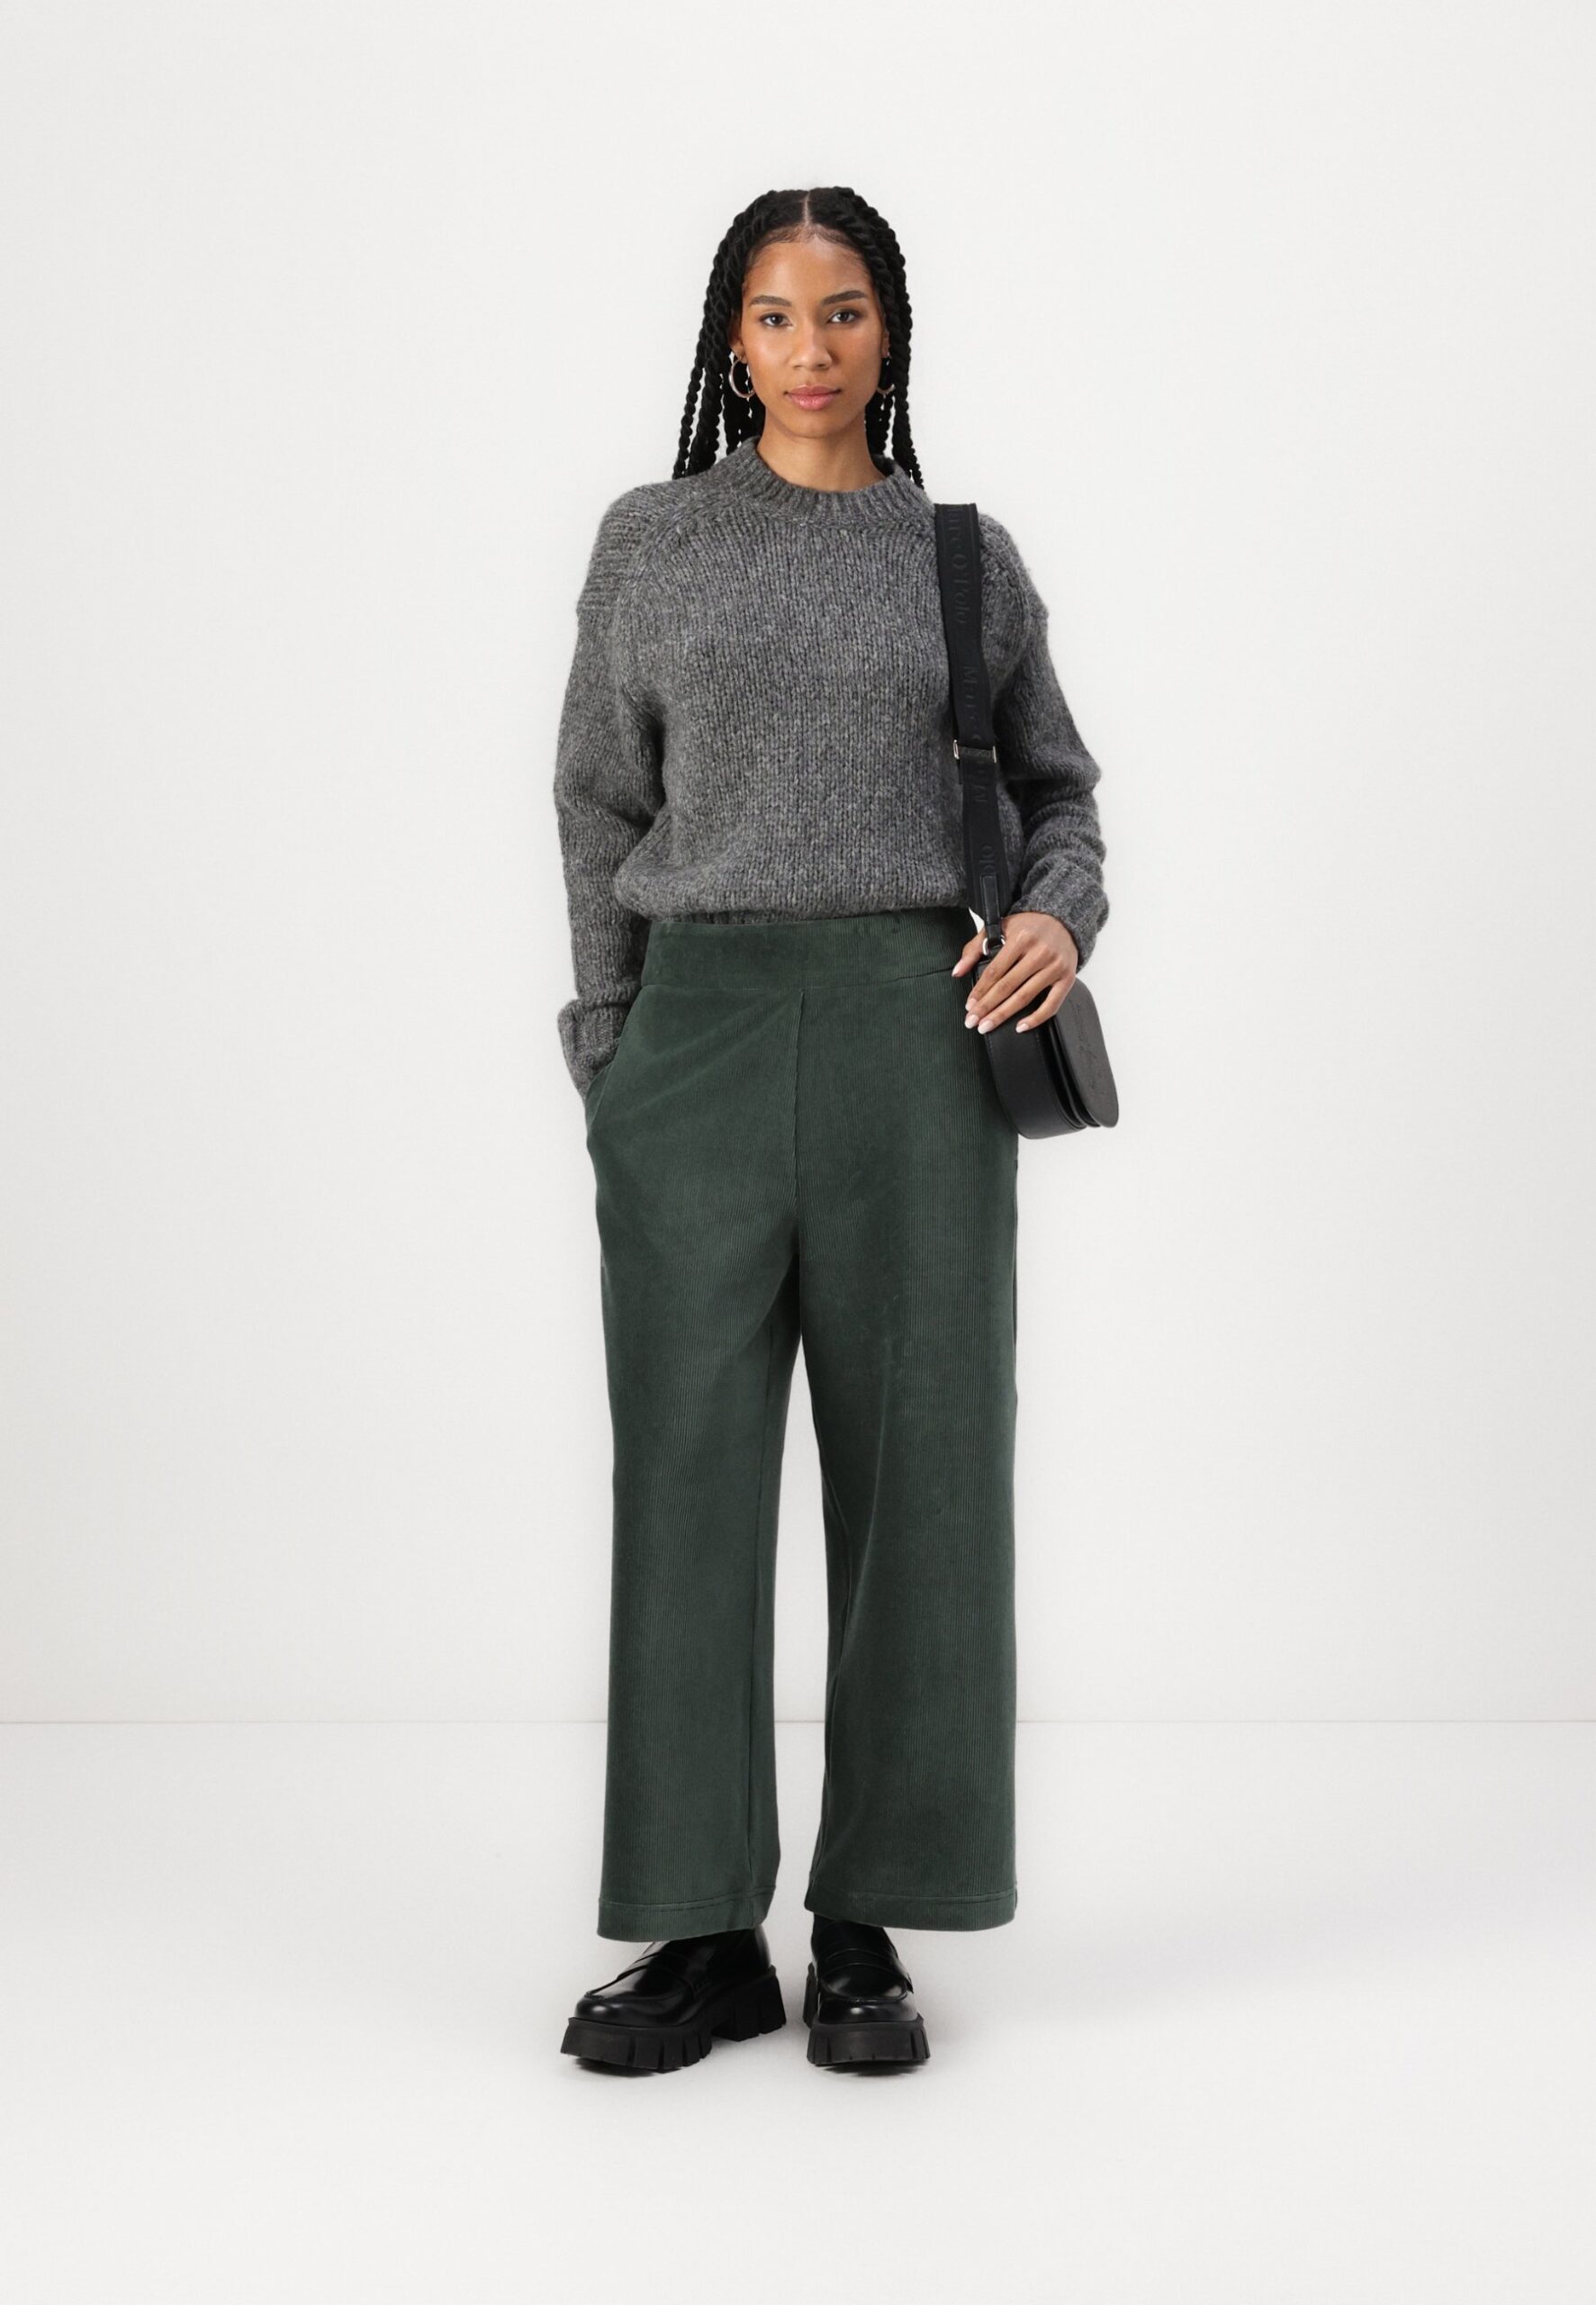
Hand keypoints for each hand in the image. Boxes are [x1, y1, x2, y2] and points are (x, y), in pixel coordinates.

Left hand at [951, 911, 1078, 1034]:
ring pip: (1025, 997)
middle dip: (987, 1007)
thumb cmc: (1028, 926)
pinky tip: (1020, 1027)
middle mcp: (1040, 952)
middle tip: (972, 1022)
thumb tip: (957, 972)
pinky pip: (1052, 1005)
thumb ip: (975, 948)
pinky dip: (1036, 1019)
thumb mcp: (999, 928)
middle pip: (1007, 986)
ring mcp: (1055, 966)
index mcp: (1021, 938)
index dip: (980, 990)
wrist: (1064, 920)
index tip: (969, 1006)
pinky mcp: (1067, 978)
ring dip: (1004, 1015)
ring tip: (987, 1026)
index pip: (995, 970)